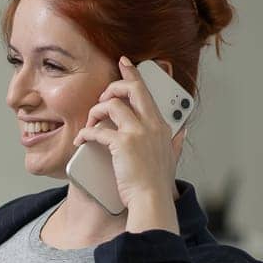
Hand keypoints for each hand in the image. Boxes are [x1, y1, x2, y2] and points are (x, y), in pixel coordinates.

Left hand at [74, 57, 181, 226]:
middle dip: (112, 88)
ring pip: (111, 105)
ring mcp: (138, 132)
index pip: (146, 92)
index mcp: (161, 126)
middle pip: (131, 89)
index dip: (133, 74)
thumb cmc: (156, 184)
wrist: (152, 201)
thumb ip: (176, 143)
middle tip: (101, 100)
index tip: (124, 62)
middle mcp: (151, 125)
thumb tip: (182, 132)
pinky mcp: (123, 144)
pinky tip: (81, 140)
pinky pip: (98, 130)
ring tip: (90, 124)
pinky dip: (86, 134)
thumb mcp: (172, 158)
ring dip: (95, 112)